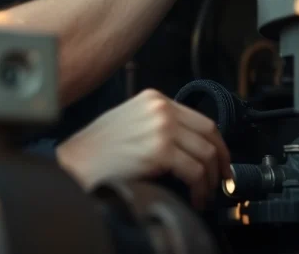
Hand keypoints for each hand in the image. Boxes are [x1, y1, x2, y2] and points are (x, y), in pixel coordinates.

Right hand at [56, 88, 231, 209]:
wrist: (76, 162)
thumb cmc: (97, 149)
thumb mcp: (131, 121)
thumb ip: (158, 124)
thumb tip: (189, 145)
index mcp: (155, 99)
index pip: (200, 119)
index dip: (217, 143)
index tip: (221, 160)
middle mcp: (161, 109)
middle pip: (209, 134)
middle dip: (221, 160)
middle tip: (222, 180)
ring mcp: (162, 128)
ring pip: (206, 154)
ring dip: (210, 180)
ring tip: (204, 194)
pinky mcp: (160, 151)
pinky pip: (195, 172)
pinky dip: (200, 189)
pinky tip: (194, 198)